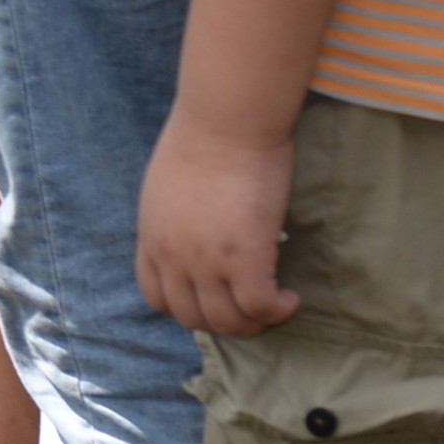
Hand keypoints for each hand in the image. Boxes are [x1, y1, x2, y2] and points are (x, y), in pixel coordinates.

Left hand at [134, 110, 301, 335]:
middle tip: (251, 307)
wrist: (225, 121)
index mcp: (152, 237)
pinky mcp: (245, 258)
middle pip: (193, 317)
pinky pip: (261, 307)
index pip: (157, 297)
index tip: (212, 297)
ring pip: (228, 321)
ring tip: (274, 305)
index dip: (186, 306)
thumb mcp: (167, 186)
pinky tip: (291, 297)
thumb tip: (196, 231)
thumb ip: (174, 218)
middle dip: (223, 320)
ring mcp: (206, 262)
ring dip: (254, 322)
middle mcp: (174, 256)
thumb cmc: (202, 136)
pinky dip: (278, 311)